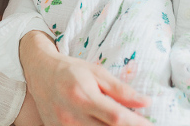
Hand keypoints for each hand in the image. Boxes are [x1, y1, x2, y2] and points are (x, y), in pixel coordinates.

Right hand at [21, 31, 152, 125]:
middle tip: (141, 125)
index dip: (136, 124)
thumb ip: (120, 90)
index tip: (149, 124)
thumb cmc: (71, 70)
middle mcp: (73, 115)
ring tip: (121, 124)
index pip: (116, 117)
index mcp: (84, 96)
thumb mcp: (97, 72)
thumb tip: (145, 102)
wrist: (40, 72)